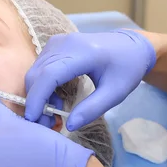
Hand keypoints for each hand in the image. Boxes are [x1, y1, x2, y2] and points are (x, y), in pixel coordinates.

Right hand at [25, 29, 155, 130]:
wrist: (132, 46)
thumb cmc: (127, 68)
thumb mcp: (115, 93)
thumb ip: (93, 109)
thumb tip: (70, 125)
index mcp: (83, 53)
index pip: (49, 75)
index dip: (37, 98)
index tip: (34, 119)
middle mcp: (65, 43)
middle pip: (37, 74)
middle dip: (36, 101)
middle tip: (48, 123)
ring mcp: (58, 42)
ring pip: (35, 71)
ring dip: (38, 95)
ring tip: (55, 113)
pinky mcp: (55, 44)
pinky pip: (40, 67)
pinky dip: (42, 85)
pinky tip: (56, 98)